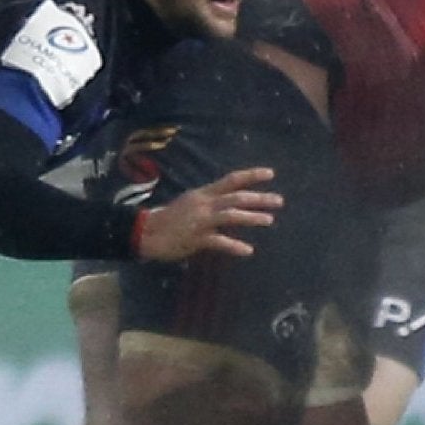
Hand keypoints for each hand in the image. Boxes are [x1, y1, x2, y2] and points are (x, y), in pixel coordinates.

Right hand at [135, 167, 281, 260]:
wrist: (145, 232)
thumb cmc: (171, 218)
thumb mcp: (191, 203)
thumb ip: (212, 201)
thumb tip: (234, 201)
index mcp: (203, 194)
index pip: (231, 180)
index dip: (251, 175)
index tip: (271, 173)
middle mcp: (204, 204)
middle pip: (235, 198)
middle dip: (259, 198)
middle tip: (279, 201)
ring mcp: (200, 221)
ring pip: (230, 215)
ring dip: (251, 218)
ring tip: (269, 220)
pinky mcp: (196, 239)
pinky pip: (218, 242)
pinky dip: (234, 246)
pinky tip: (248, 250)